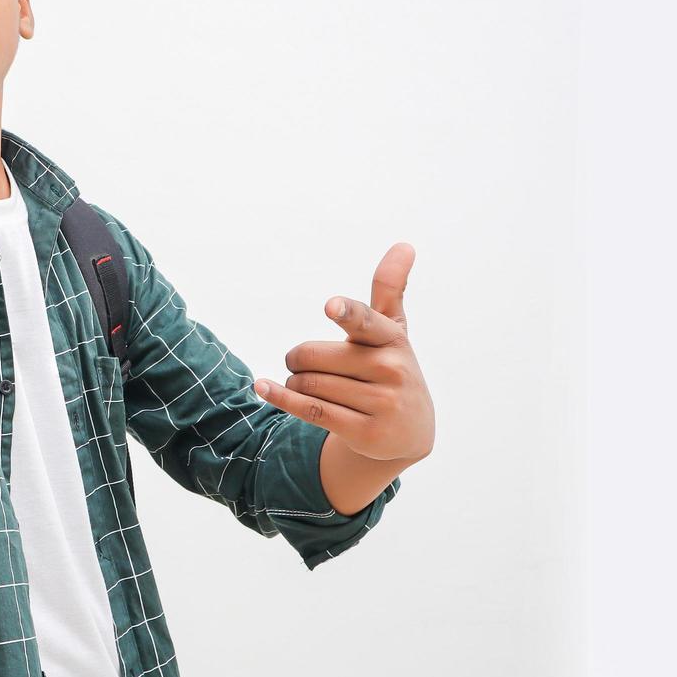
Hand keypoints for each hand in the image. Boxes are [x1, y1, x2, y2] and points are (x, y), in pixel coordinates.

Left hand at [253, 243, 434, 461]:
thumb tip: (404, 244)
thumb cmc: (392, 369)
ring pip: (310, 384)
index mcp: (393, 340)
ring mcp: (381, 403)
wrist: (412, 432)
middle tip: (302, 363)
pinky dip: (283, 398)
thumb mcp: (393, 331)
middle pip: (315, 356)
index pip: (365, 322)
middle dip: (298, 359)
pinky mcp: (366, 432)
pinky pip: (312, 411)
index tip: (331, 306)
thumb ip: (390, 289)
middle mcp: (390, 370)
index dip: (346, 312)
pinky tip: (263, 387)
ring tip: (308, 385)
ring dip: (295, 383)